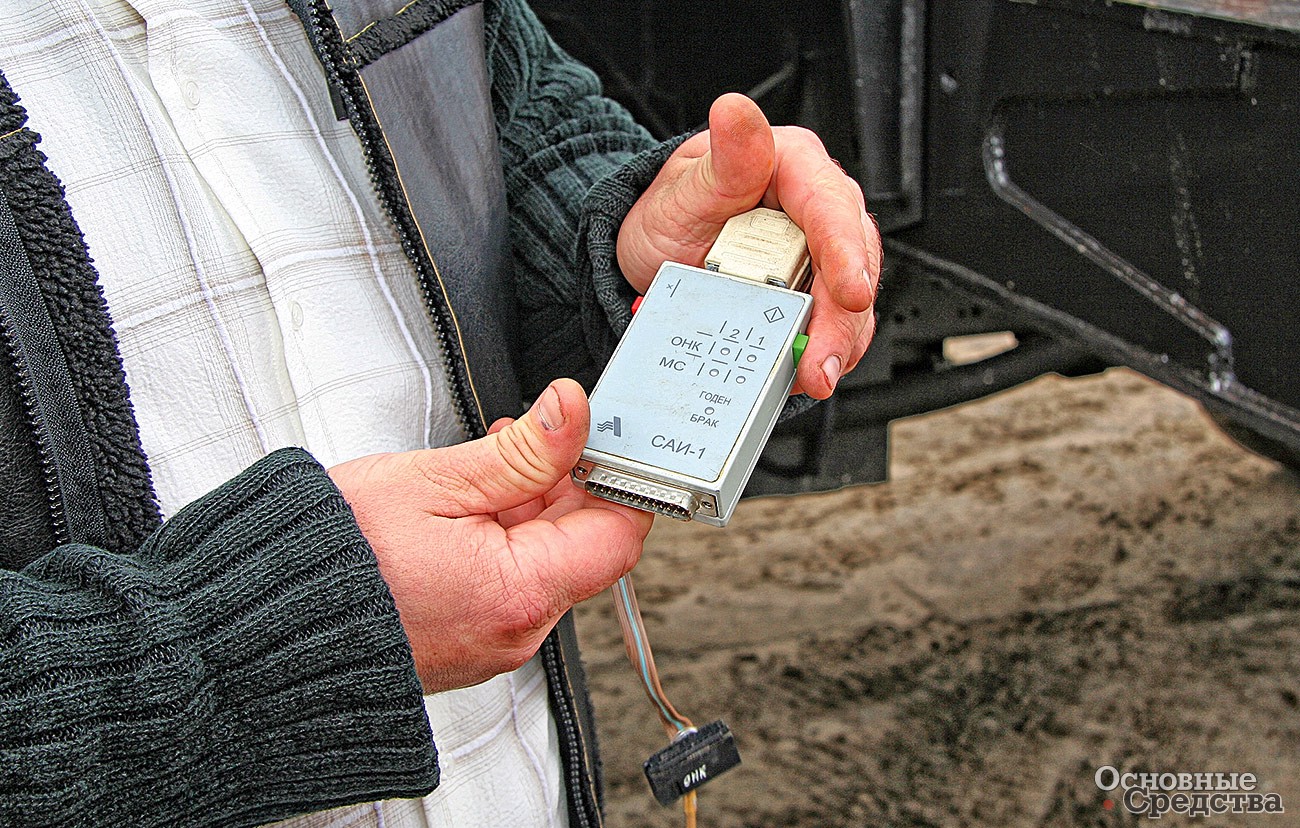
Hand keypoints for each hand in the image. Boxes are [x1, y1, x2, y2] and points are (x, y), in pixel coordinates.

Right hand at [329, 379, 651, 692]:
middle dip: (568, 486)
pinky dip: (504, 541)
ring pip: (546, 563)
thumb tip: (573, 411)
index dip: (618, 478)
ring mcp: (493, 642)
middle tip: (535, 438)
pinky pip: (511, 585)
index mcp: (519, 593)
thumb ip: (521, 451)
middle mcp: (516, 631)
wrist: (263, 620)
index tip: (603, 437)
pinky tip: (473, 504)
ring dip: (532, 509)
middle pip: (584, 548)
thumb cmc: (330, 558)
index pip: (618, 534)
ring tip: (490, 466)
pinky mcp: (469, 641)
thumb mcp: (433, 481)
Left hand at [617, 93, 881, 398]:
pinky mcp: (810, 294)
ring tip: (812, 377)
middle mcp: (816, 209)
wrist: (651, 255)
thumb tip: (737, 113)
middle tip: (820, 363)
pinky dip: (821, 352)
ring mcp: (818, 256)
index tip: (851, 295)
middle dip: (841, 321)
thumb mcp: (684, 189)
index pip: (831, 207)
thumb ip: (723, 160)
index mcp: (792, 167)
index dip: (846, 254)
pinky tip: (804, 371)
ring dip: (836, 345)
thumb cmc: (670, 213)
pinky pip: (830, 325)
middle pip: (851, 264)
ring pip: (849, 302)